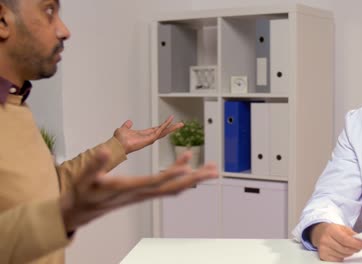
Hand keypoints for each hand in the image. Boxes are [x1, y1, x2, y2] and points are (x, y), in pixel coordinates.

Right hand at [60, 148, 217, 231]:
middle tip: (213, 170)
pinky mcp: (144, 193)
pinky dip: (181, 180)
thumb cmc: (84, 192)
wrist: (81, 210)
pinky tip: (191, 173)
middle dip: (194, 179)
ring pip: (173, 188)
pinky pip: (167, 188)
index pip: (153, 182)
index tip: (188, 166)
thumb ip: (94, 165)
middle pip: (172, 187)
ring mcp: (144, 195)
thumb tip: (103, 151)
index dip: (170, 174)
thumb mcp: (84, 178)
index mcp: (126, 188)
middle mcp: (140, 194)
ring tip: (211, 170)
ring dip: (193, 180)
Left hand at [114, 115, 182, 153]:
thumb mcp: (123, 129)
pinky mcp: (150, 139)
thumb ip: (127, 126)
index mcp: (144, 135)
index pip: (156, 129)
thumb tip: (129, 122)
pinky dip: (165, 126)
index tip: (170, 121)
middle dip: (172, 128)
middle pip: (163, 131)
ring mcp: (150, 139)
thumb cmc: (118, 140)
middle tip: (181, 124)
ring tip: (181, 124)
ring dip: (172, 128)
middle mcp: (148, 138)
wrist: (116, 145)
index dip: (163, 125)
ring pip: (164, 132)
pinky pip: (159, 131)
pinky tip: (170, 122)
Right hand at [311, 222, 361, 261]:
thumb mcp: (342, 228)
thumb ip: (352, 234)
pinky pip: (338, 259)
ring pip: (342, 255)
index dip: (356, 244)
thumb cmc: (332, 230)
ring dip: (349, 253)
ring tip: (349, 248)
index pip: (345, 239)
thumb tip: (361, 241)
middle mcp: (325, 239)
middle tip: (359, 247)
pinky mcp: (322, 255)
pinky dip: (342, 257)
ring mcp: (323, 248)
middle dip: (355, 249)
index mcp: (331, 230)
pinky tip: (341, 251)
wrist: (318, 232)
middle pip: (345, 249)